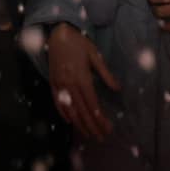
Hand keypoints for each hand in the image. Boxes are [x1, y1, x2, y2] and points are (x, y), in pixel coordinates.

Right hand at [45, 23, 120, 141]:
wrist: (58, 33)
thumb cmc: (79, 42)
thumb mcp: (95, 55)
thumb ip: (105, 73)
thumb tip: (117, 88)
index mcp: (82, 77)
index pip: (92, 104)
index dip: (100, 118)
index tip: (107, 128)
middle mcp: (70, 84)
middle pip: (82, 110)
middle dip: (92, 126)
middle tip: (101, 137)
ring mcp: (59, 84)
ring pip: (70, 109)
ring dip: (79, 124)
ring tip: (88, 134)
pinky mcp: (52, 82)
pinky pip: (57, 102)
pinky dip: (63, 113)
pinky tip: (70, 122)